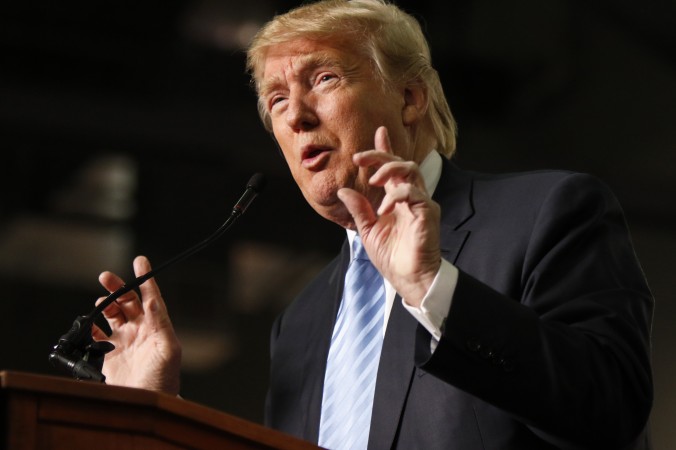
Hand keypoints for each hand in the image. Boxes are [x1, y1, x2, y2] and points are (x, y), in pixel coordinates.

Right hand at [92, 255, 181, 394]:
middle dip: (117, 287)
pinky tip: (88, 323)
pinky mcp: (109, 354)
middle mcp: (141, 330)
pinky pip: (97, 334)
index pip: (152, 296)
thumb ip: (161, 324)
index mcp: (157, 326)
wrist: (147, 403)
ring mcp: (125, 340)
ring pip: (113, 314)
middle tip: (106, 277)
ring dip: (105, 304)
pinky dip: (91, 326)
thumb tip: (153, 301)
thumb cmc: (164, 380)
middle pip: (128, 301)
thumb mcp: (169, 350)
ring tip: (100, 302)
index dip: (146, 278)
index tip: (140, 261)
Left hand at [337, 126, 440, 306]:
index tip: (379, 132)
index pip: (392, 168)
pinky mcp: (427, 212)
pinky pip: (412, 193)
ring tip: (373, 180)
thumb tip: (343, 191)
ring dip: (389, 169)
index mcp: (396, 199)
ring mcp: (420, 203)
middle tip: (359, 157)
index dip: (385, 150)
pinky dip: (395, 196)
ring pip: (410, 170)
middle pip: (401, 163)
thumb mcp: (367, 231)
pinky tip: (383, 210)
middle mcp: (410, 197)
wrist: (408, 279)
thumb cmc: (392, 257)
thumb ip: (358, 209)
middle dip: (380, 155)